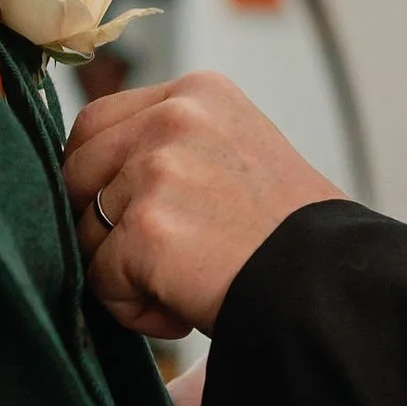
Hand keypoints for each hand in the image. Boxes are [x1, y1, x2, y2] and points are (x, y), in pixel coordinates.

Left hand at [65, 74, 343, 339]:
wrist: (330, 284)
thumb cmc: (288, 235)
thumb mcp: (236, 151)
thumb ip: (169, 144)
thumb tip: (83, 171)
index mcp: (197, 93)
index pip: (95, 123)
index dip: (100, 178)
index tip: (138, 214)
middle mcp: (174, 119)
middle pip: (76, 174)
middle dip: (104, 226)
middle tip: (169, 256)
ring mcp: (158, 171)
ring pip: (86, 233)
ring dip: (125, 273)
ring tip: (188, 283)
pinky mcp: (148, 229)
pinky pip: (100, 280)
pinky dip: (135, 308)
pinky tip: (184, 311)